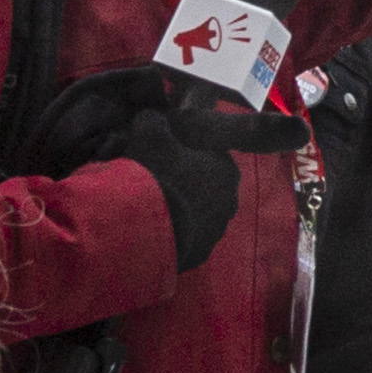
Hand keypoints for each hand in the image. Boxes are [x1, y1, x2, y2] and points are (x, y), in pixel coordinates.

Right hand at [17, 62, 294, 269]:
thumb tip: (152, 115)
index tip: (162, 152)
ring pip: (194, 213)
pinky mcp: (197, 256)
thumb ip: (155, 119)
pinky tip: (147, 227)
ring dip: (176, 208)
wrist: (142, 226)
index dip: (185, 151)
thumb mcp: (149, 133)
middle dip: (183, 181)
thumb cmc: (154, 173)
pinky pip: (183, 237)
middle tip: (152, 179)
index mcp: (225, 169)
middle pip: (203, 185)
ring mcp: (214, 233)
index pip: (210, 154)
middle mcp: (229, 202)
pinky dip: (169, 232)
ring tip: (146, 206)